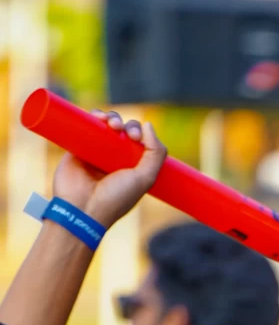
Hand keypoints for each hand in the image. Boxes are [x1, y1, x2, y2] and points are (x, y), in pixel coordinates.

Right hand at [52, 112, 165, 231]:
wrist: (82, 209)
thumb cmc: (115, 198)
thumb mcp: (144, 179)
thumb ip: (155, 154)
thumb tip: (148, 125)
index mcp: (131, 167)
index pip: (139, 142)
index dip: (140, 134)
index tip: (137, 138)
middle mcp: (114, 159)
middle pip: (124, 131)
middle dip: (127, 125)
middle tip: (124, 131)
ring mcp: (95, 152)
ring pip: (106, 125)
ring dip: (112, 118)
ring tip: (112, 124)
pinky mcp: (77, 146)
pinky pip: (85, 125)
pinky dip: (93, 116)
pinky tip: (98, 116)